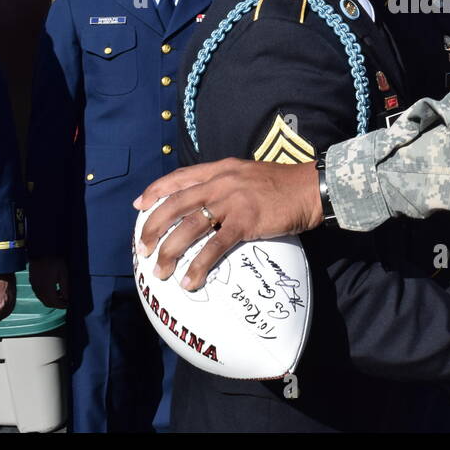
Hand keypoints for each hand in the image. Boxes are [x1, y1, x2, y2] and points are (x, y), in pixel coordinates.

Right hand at [29, 255, 68, 308]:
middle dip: (57, 304)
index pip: (54, 303)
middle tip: (65, 301)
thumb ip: (65, 287)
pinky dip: (46, 295)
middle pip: (48, 303)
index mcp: (47, 289)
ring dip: (51, 300)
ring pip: (43, 299)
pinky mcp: (32, 283)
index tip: (68, 304)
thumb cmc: (53, 261)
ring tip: (60, 293)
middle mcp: (39, 290)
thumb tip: (67, 298)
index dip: (62, 305)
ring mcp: (34, 287)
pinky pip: (39, 294)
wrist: (40, 252)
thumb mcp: (63, 273)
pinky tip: (53, 288)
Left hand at [134, 159, 322, 288]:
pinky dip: (198, 265)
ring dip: (170, 251)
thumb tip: (208, 202)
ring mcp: (232, 202)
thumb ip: (226, 183)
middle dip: (153, 228)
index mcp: (220, 169)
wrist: (311, 188)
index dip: (155, 191)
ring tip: (161, 271)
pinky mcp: (245, 222)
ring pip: (189, 227)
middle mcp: (221, 182)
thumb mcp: (248, 173)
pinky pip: (214, 247)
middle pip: (175, 204)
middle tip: (143, 248)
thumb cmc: (282, 184)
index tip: (139, 206)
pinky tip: (190, 280)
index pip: (179, 177)